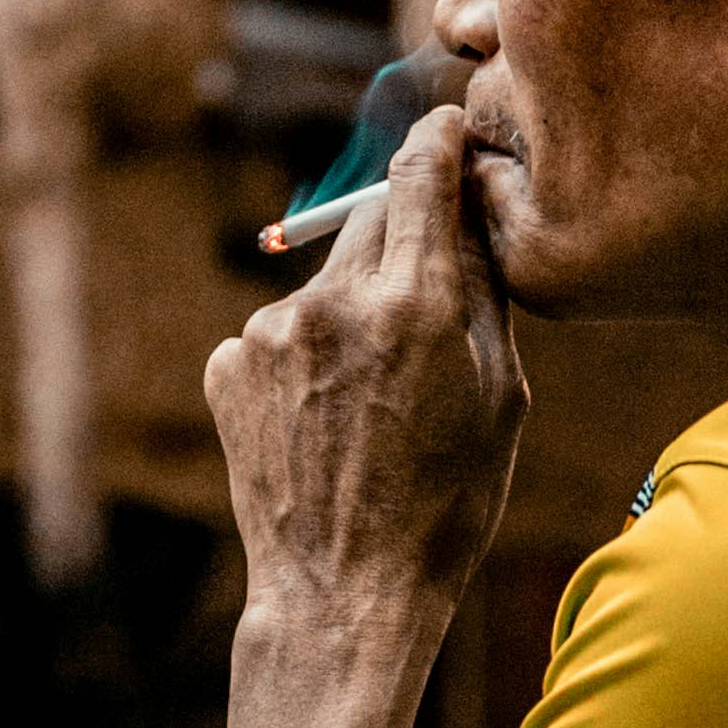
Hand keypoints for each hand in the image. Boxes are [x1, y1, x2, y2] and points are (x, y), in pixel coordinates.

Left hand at [207, 108, 525, 642]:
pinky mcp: (227, 365)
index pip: (420, 168)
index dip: (437, 140)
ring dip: (352, 312)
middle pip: (372, 221)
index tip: (445, 133)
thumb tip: (470, 209)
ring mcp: (269, 333)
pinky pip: (280, 332)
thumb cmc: (445, 505)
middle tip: (424, 313)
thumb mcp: (501, 396)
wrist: (344, 595)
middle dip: (403, 246)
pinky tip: (325, 420)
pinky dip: (305, 357)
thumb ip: (482, 289)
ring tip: (373, 398)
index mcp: (417, 303)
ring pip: (325, 282)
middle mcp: (335, 302)